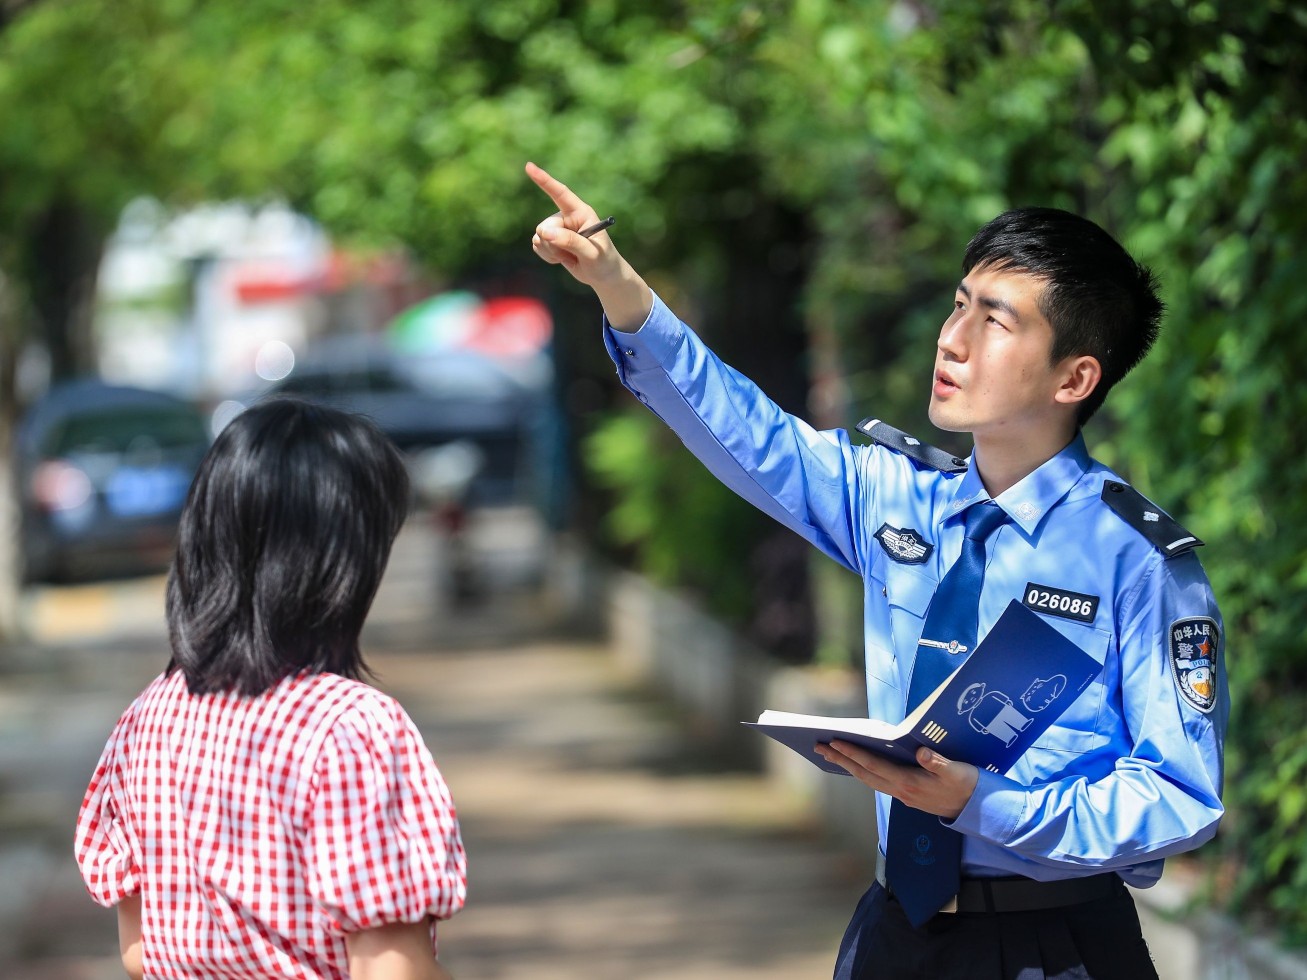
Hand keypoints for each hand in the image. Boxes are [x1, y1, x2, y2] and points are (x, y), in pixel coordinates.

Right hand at [525, 162, 651, 330]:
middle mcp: (567, 217)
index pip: (560, 193)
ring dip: (551, 251)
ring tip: (570, 256)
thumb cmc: (603, 261)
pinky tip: (562, 259)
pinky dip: (547, 256)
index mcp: (581, 212)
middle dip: (553, 243)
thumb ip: (570, 241)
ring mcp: (557, 228)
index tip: (529, 166)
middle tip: (571, 254)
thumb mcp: (591, 253)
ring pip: (539, 237)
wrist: (603, 276)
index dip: (545, 180)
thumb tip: (545, 232)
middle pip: (546, 225)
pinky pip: (537, 246)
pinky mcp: (550, 240)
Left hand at [815, 741, 978, 819]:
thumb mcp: (958, 772)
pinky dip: (862, 772)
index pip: (874, 766)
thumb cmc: (967, 786)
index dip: (854, 753)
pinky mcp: (906, 794)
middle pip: (864, 774)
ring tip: (830, 754)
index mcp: (910, 783)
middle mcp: (901, 791)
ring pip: (868, 779)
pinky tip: (855, 765)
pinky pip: (877, 781)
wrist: (976, 809)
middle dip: (841, 760)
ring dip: (848, 766)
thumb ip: (939, 762)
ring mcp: (902, 794)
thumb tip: (920, 751)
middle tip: (819, 747)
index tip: (835, 742)